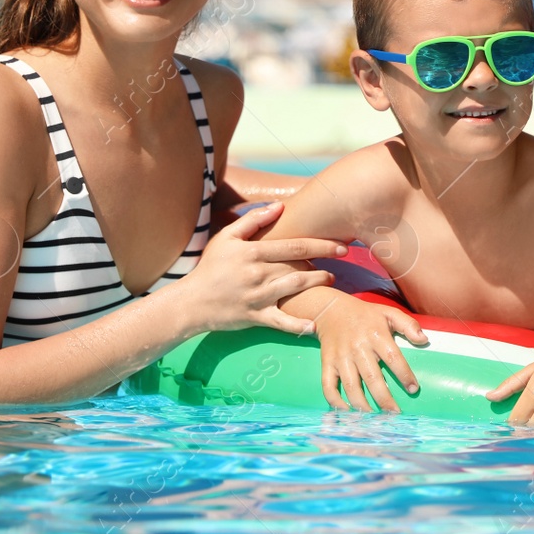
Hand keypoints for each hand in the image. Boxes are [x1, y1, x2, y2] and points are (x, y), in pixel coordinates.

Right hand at [180, 202, 348, 335]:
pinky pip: (281, 322)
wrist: (190, 302)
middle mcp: (258, 274)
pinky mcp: (255, 317)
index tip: (340, 245)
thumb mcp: (226, 238)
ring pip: (295, 289)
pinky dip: (298, 325)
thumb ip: (253, 220)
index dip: (321, 245)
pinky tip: (315, 326)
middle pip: (299, 267)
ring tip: (332, 280)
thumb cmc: (211, 268)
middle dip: (323, 264)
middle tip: (343, 261)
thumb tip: (280, 206)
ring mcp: (257, 297)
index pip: (294, 246)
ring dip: (318, 285)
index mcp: (253, 252)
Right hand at [313, 291, 428, 413]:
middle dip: (384, 399)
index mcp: (375, 335)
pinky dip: (336, 402)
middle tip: (395, 414)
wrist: (331, 310)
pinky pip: (329, 386)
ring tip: (374, 419)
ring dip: (363, 406)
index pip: (393, 358)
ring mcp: (341, 357)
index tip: (413, 389)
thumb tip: (424, 340)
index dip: (404, 375)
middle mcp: (358, 348)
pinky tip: (348, 412)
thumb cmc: (366, 315)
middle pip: (372, 378)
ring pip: (351, 386)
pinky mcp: (327, 364)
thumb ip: (408, 325)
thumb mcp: (389, 313)